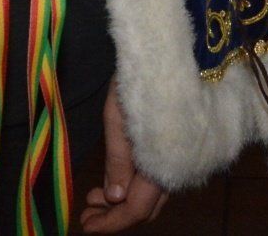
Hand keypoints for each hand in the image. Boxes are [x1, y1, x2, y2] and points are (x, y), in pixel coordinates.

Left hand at [79, 80, 167, 231]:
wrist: (170, 48)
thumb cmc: (141, 75)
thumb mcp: (119, 114)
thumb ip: (118, 159)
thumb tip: (114, 199)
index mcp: (163, 160)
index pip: (137, 209)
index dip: (111, 223)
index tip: (85, 225)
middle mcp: (178, 166)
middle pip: (146, 208)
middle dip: (115, 216)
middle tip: (86, 213)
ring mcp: (182, 158)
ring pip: (152, 196)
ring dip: (123, 202)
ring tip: (94, 198)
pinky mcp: (181, 149)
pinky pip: (158, 179)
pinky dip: (135, 186)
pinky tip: (117, 180)